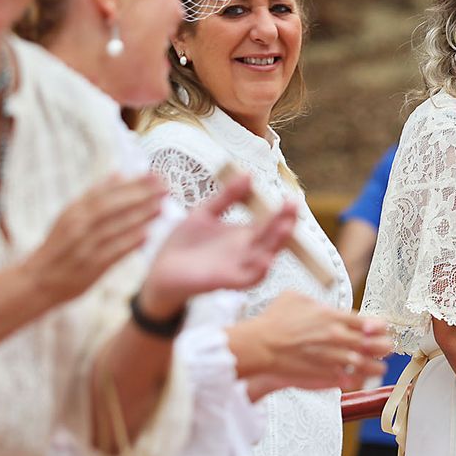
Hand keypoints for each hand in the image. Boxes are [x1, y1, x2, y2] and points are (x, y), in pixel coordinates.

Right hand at [23, 174, 164, 308]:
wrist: (39, 279)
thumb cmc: (61, 244)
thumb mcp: (70, 215)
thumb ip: (95, 195)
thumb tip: (119, 174)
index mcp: (74, 210)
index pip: (106, 192)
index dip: (132, 183)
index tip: (155, 175)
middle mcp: (78, 226)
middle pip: (112, 206)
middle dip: (140, 195)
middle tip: (164, 187)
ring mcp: (84, 246)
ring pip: (115, 228)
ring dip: (139, 217)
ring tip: (161, 207)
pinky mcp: (91, 267)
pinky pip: (113, 252)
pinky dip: (130, 243)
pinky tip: (147, 235)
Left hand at [137, 173, 298, 317]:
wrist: (162, 269)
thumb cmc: (185, 243)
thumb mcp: (205, 213)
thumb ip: (227, 197)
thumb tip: (248, 175)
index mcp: (243, 235)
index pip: (268, 223)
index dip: (281, 213)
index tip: (290, 199)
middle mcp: (245, 251)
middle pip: (271, 237)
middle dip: (284, 223)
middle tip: (292, 207)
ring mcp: (238, 267)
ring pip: (264, 256)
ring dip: (276, 244)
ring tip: (286, 228)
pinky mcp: (226, 281)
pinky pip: (248, 279)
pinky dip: (259, 271)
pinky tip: (266, 260)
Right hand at [226, 290, 390, 394]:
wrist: (260, 345)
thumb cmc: (273, 320)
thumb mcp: (295, 297)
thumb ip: (313, 300)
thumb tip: (320, 304)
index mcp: (334, 316)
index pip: (369, 322)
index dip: (380, 327)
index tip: (383, 329)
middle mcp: (337, 337)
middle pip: (373, 344)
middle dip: (385, 346)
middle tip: (388, 348)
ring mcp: (332, 357)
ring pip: (366, 364)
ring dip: (376, 366)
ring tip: (380, 367)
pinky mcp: (324, 374)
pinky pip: (350, 380)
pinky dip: (358, 380)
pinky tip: (360, 379)